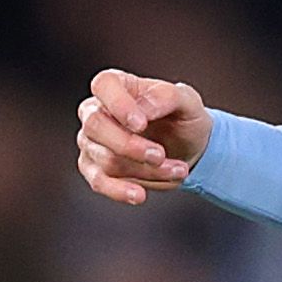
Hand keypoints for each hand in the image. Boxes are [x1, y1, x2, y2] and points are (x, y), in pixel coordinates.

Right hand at [75, 67, 212, 206]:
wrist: (189, 148)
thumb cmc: (182, 117)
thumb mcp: (187, 102)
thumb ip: (166, 97)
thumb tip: (143, 110)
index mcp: (117, 86)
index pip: (103, 86)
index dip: (118, 105)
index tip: (141, 124)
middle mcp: (97, 111)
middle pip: (95, 126)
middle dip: (130, 145)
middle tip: (160, 154)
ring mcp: (92, 141)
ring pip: (106, 158)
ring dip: (145, 169)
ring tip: (178, 170)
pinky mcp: (95, 168)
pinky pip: (98, 181)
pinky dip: (120, 190)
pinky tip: (139, 195)